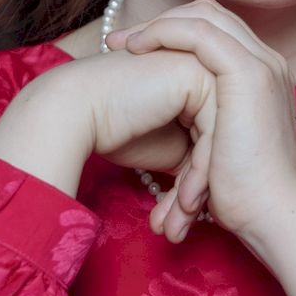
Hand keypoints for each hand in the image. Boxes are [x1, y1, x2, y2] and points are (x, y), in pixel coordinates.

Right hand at [0, 48, 216, 235]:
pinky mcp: (198, 75)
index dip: (196, 185)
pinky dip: (199, 176)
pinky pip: (213, 134)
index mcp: (199, 83)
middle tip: (177, 227)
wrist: (76, 113)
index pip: (212, 141)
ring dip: (197, 191)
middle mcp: (205, 71)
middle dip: (198, 193)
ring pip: (220, 143)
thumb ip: (196, 155)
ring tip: (175, 224)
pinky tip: (180, 205)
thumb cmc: (112, 129)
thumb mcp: (168, 148)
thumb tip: (215, 186)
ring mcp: (204, 68)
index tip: (176, 219)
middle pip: (219, 143)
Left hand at [104, 0, 295, 242]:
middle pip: (209, 14)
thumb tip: (168, 128)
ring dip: (157, 25)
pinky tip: (138, 49)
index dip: (172, 32)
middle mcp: (267, 63)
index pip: (216, 31)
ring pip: (203, 16)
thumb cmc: (245, 195)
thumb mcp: (219, 148)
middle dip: (160, 22)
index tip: (133, 51)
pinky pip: (199, 33)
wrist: (273, 215)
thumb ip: (203, 126)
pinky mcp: (248, 74)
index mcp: (262, 78)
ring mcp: (261, 65)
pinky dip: (165, 33)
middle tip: (119, 41)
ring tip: (122, 44)